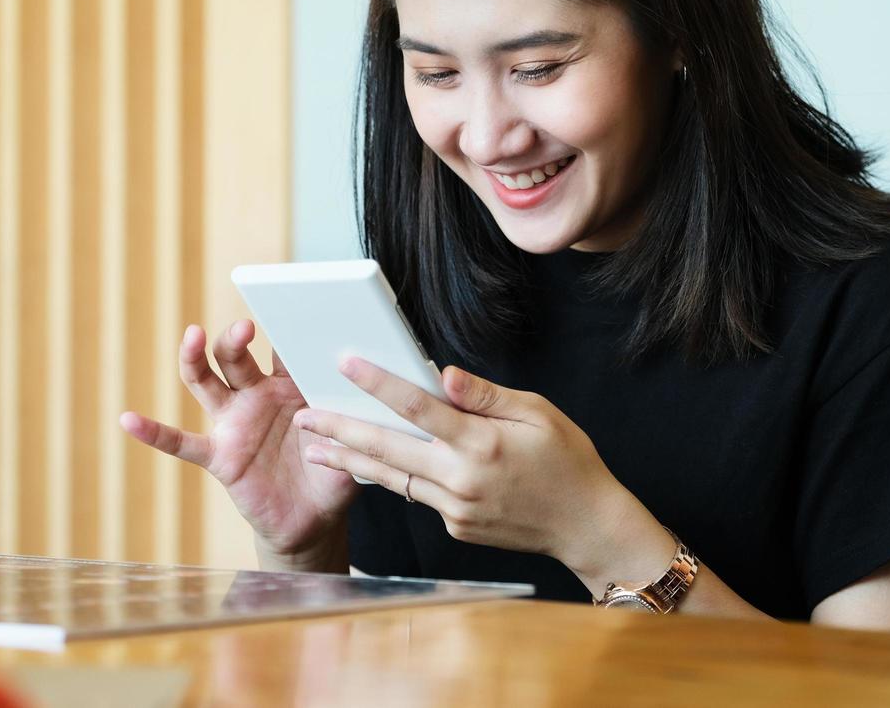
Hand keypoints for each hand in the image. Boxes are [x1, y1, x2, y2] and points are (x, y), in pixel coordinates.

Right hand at [120, 321, 358, 567]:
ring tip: (192, 336)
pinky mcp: (219, 456)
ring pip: (207, 384)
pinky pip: (181, 442)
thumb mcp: (349, 438)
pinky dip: (154, 432)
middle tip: (244, 326)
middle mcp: (257, 397)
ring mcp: (234, 424)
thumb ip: (349, 415)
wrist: (315, 519)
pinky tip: (129, 420)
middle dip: (235, 340)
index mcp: (291, 385)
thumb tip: (361, 392)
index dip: (284, 330)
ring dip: (196, 360)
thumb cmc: (333, 470)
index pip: (283, 349)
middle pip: (237, 358)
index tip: (288, 310)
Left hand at [291, 358, 670, 585]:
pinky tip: (368, 463)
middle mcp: (460, 480)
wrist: (587, 526)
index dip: (378, 383)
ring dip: (350, 459)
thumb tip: (444, 373)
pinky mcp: (454, 527)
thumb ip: (486, 396)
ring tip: (314, 444)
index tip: (347, 362)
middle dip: (340, 429)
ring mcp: (454, 509)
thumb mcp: (538, 414)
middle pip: (387, 449)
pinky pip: (416, 495)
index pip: (418, 408)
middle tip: (303, 415)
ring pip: (391, 477)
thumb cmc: (568, 461)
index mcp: (481, 446)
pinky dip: (390, 477)